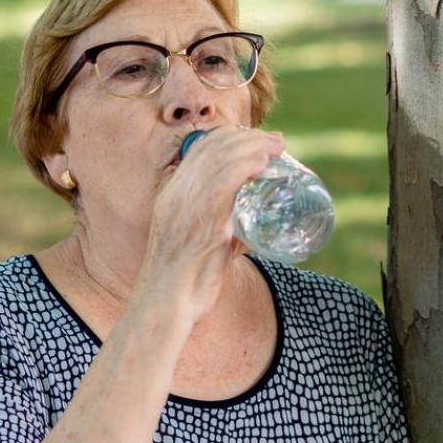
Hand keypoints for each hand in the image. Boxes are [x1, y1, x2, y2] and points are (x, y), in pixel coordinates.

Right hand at [133, 126, 283, 327]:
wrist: (164, 306)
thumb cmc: (184, 281)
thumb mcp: (194, 243)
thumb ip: (218, 230)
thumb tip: (248, 229)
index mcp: (171, 195)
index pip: (200, 149)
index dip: (232, 136)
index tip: (258, 139)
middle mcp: (176, 195)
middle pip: (213, 149)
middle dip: (250, 138)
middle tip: (278, 142)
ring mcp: (187, 208)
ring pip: (221, 161)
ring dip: (254, 147)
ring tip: (277, 147)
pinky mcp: (202, 226)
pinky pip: (223, 187)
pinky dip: (244, 169)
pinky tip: (261, 163)